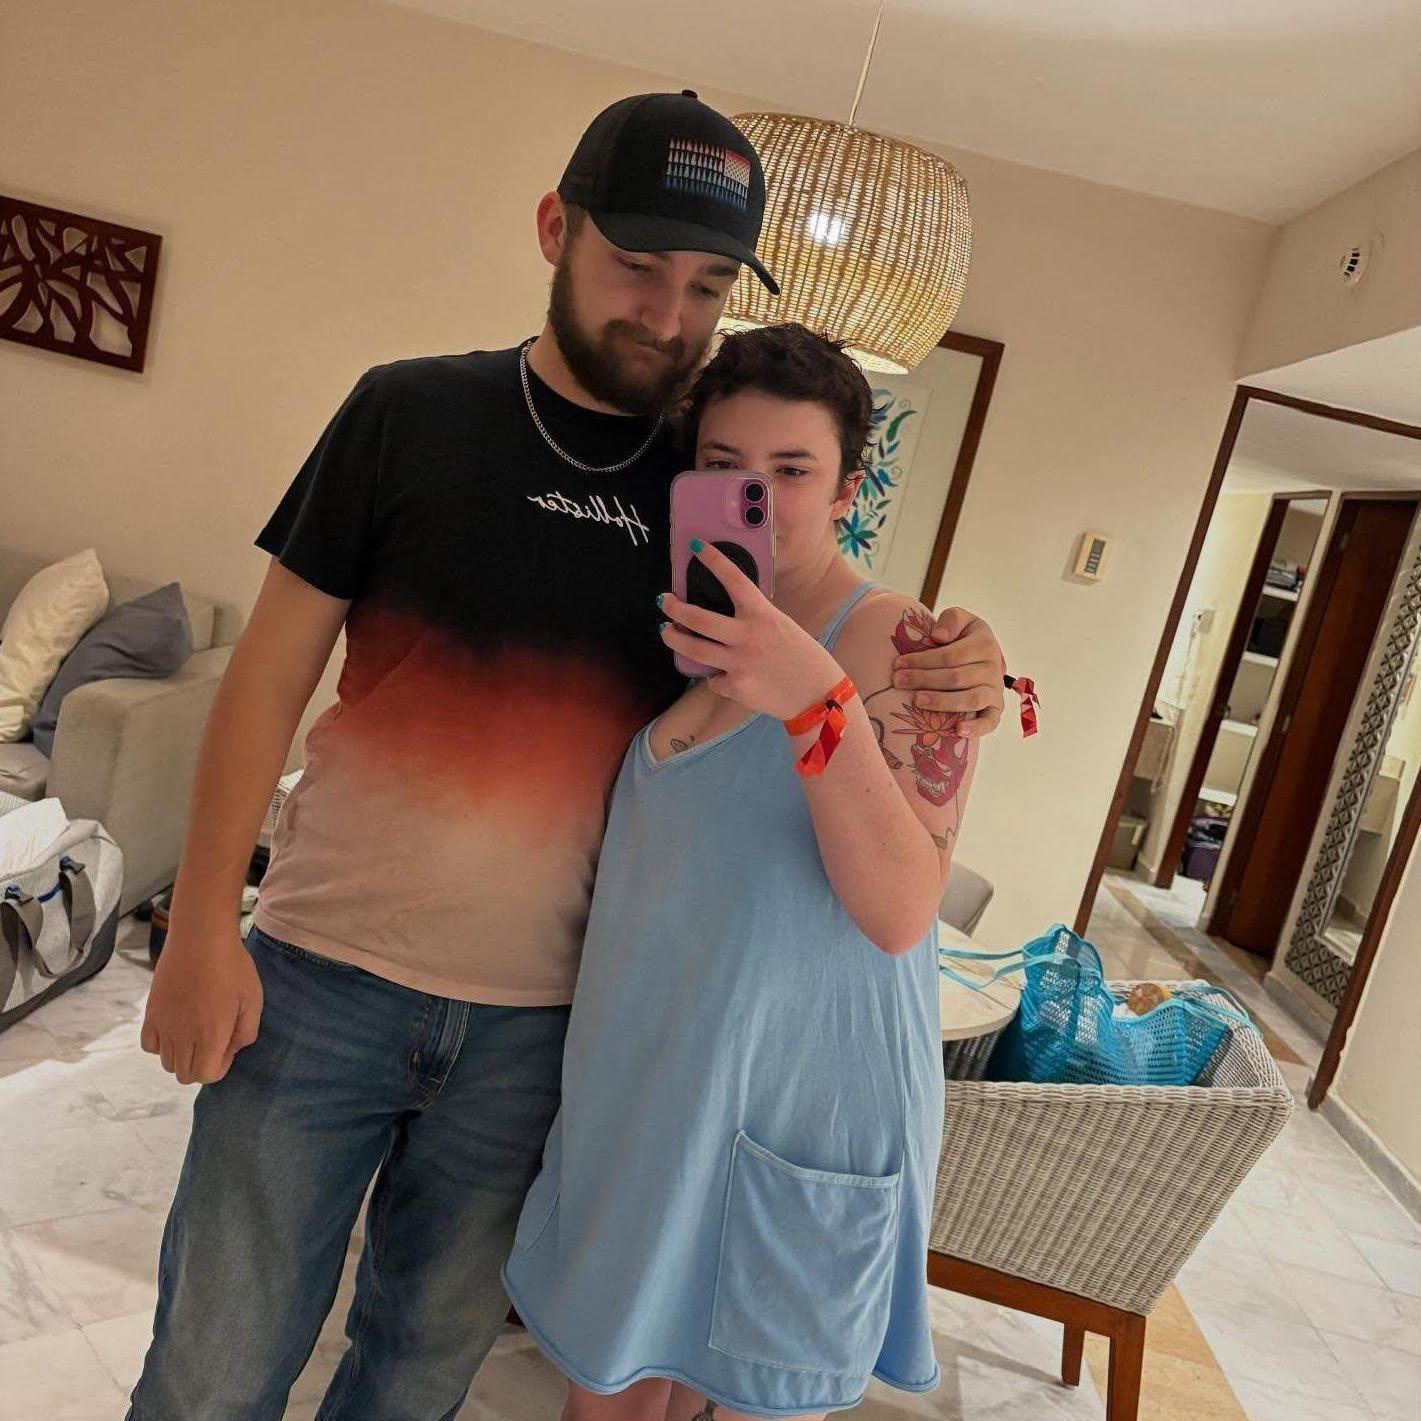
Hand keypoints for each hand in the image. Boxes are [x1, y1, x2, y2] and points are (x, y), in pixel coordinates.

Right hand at [141, 925, 262, 1084]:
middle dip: (201, 1065)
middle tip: (214, 1040)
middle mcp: (182, 1037)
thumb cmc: (232, 967)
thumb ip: (246, 1032)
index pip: (205, 1076)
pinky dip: (162, 1044)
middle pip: (184, 1074)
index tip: (227, 1047)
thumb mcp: (253, 1000)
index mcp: (210, 1036)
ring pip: (166, 1062)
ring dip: (183, 1055)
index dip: (219, 1067)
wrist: (200, 938)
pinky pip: (149, 1045)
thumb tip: (232, 1049)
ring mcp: (163, 1026)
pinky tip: (176, 1027)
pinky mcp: (150, 1014)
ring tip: (197, 1031)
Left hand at [659, 541, 842, 719]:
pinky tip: (728, 677)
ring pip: (693, 648)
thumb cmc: (803, 658)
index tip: (696, 547)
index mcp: (763, 614)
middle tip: (664, 601)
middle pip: (697, 617)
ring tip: (667, 631)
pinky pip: (714, 679)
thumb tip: (726, 615)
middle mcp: (748, 636)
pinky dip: (718, 677)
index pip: (733, 579)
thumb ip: (755, 619)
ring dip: (673, 638)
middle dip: (674, 607)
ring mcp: (740, 662)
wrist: (818, 696)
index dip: (712, 559)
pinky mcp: (736, 687)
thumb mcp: (782, 627)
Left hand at [891, 606, 1005, 738]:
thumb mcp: (960, 619)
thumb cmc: (962, 637)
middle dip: (923, 679)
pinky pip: (990, 722)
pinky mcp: (995, 709)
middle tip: (898, 681)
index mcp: (984, 645)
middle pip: (956, 678)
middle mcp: (993, 669)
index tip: (898, 664)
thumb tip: (939, 636)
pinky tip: (958, 731)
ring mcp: (995, 691)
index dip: (922, 660)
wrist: (981, 655)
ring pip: (970, 699)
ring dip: (942, 702)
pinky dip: (977, 728)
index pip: (950, 656)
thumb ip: (952, 620)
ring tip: (917, 701)